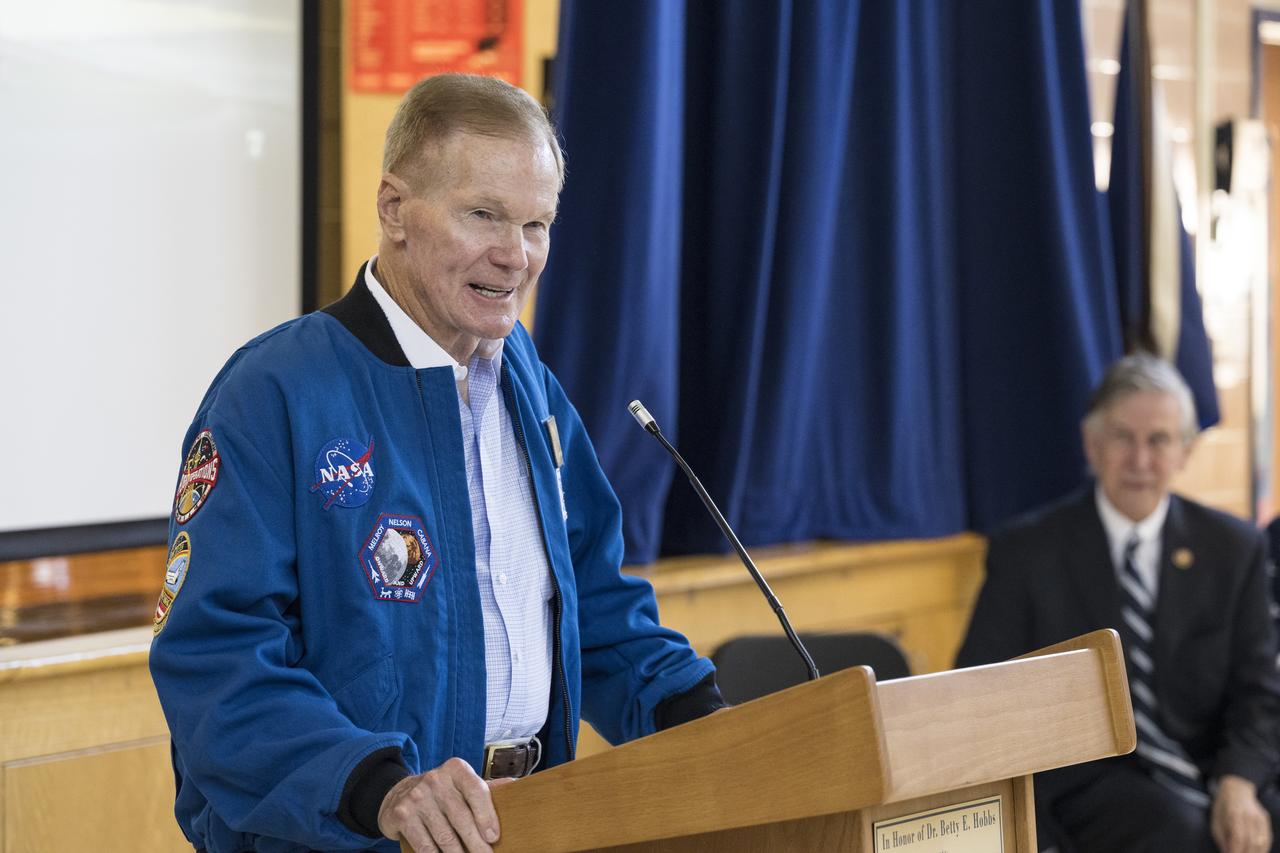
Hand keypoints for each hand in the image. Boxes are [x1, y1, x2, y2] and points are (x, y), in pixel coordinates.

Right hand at [377, 757, 514, 851]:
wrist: (397, 794)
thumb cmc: (440, 792)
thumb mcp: (460, 784)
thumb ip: (485, 787)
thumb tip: (514, 785)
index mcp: (456, 769)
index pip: (476, 790)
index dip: (487, 816)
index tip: (494, 837)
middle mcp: (435, 779)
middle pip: (462, 818)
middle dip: (477, 844)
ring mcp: (417, 797)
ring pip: (445, 836)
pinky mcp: (402, 815)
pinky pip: (425, 846)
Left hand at [1211, 774, 1270, 852]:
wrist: (1236, 790)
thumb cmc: (1222, 808)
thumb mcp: (1215, 821)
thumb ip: (1221, 838)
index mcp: (1234, 814)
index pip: (1238, 838)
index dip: (1237, 851)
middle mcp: (1250, 815)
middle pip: (1252, 841)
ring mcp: (1260, 817)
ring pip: (1262, 842)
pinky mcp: (1265, 819)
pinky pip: (1267, 838)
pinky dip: (1263, 848)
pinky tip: (1256, 852)